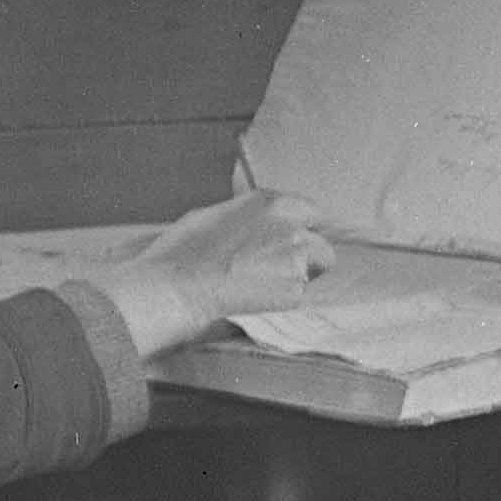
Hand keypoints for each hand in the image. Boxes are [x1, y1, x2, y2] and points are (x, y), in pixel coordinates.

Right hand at [95, 189, 333, 360]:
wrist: (179, 286)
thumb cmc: (184, 251)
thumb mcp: (214, 214)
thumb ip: (247, 215)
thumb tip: (253, 219)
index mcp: (273, 203)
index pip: (311, 212)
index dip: (302, 229)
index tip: (291, 241)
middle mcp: (292, 226)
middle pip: (321, 242)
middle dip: (307, 254)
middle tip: (279, 267)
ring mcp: (297, 258)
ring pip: (318, 268)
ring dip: (300, 274)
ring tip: (265, 283)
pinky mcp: (295, 290)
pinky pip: (300, 293)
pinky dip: (285, 297)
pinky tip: (256, 297)